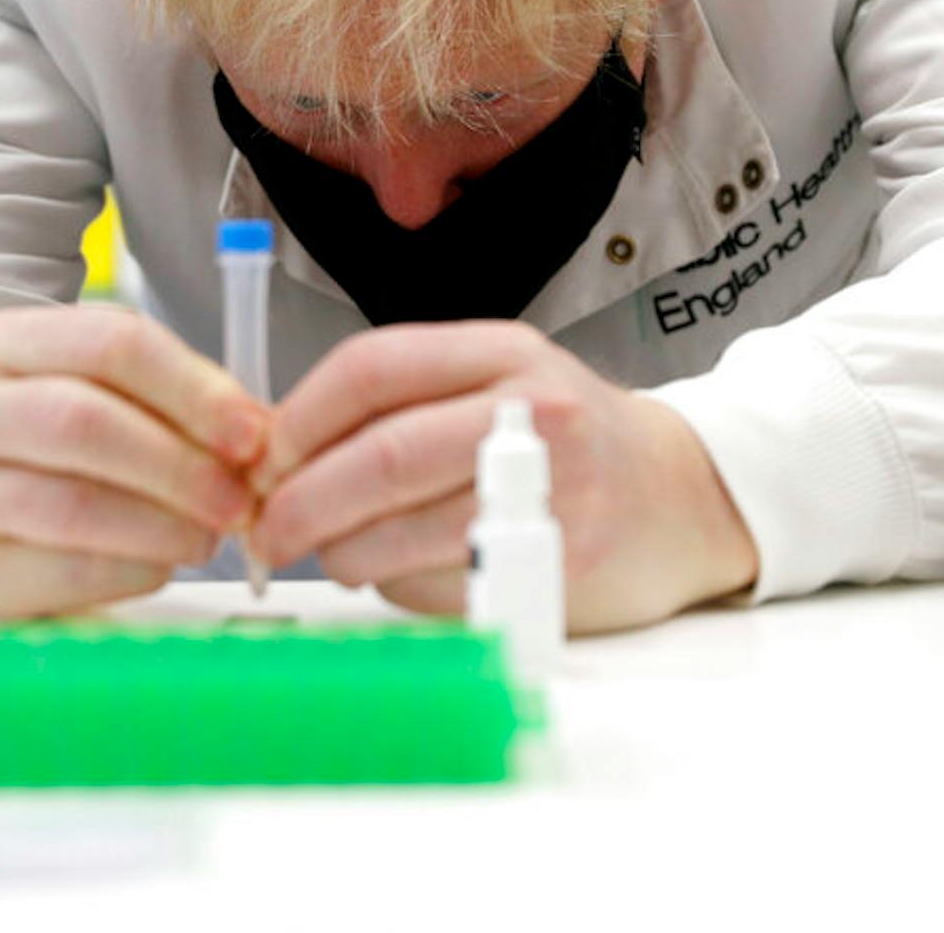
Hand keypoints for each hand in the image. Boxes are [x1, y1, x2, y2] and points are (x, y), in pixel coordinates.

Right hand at [0, 306, 264, 621]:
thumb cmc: (34, 448)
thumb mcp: (84, 393)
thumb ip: (166, 401)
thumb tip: (261, 435)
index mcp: (5, 346)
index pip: (110, 343)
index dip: (193, 388)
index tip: (252, 431)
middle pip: (85, 422)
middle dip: (181, 463)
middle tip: (241, 498)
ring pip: (76, 504)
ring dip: (166, 525)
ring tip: (208, 534)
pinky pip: (70, 571)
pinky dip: (136, 569)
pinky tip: (159, 562)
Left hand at [247, 322, 756, 632]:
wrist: (684, 497)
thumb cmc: (570, 442)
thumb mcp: (495, 386)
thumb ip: (401, 406)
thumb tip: (277, 459)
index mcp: (500, 352)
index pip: (370, 370)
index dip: (297, 419)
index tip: (258, 460)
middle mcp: (532, 411)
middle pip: (381, 456)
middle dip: (301, 502)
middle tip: (267, 532)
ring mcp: (552, 490)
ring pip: (403, 532)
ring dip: (343, 556)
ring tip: (335, 557)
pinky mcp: (559, 563)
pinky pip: (445, 587)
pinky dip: (402, 590)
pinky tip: (409, 577)